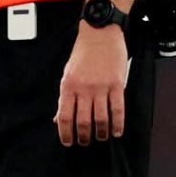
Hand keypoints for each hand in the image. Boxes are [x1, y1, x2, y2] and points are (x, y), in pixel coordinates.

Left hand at [56, 22, 126, 144]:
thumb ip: (64, 97)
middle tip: (84, 142)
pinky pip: (118, 109)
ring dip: (100, 132)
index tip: (68, 142)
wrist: (100, 34)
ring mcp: (101, 87)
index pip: (64, 116)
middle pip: (82, 120)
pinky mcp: (117, 84)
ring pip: (101, 118)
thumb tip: (58, 118)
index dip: (65, 133)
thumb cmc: (83, 54)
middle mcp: (84, 88)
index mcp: (68, 86)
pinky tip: (116, 131)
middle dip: (83, 136)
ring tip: (101, 138)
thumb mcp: (67, 74)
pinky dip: (117, 123)